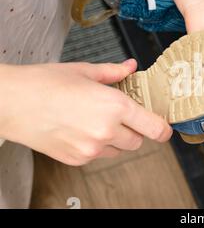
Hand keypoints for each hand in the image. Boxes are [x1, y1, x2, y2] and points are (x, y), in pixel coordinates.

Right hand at [0, 60, 171, 165]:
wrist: (10, 102)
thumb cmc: (43, 84)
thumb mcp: (84, 71)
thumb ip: (114, 73)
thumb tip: (131, 67)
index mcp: (114, 106)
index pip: (153, 127)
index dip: (163, 129)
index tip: (164, 127)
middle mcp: (107, 131)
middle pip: (138, 141)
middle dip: (135, 129)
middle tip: (122, 115)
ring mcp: (92, 149)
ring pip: (120, 150)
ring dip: (117, 138)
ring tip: (96, 121)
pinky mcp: (77, 160)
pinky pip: (100, 156)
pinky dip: (98, 146)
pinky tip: (81, 129)